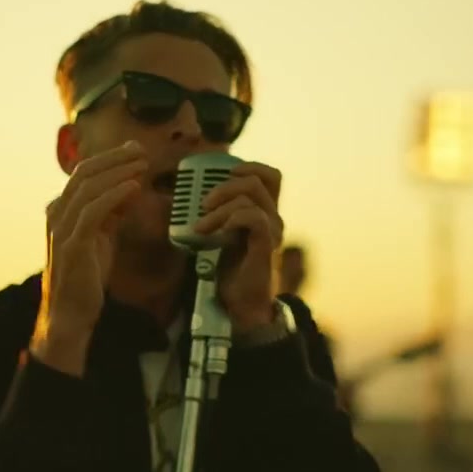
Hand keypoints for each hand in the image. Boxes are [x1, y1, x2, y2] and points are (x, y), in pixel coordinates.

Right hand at [34, 141, 147, 374]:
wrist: (70, 313)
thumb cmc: (86, 276)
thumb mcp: (100, 236)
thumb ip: (111, 212)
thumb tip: (130, 189)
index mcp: (60, 210)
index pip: (83, 173)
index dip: (109, 158)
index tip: (134, 151)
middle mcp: (56, 214)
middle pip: (84, 173)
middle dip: (115, 159)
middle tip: (141, 151)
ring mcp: (61, 229)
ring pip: (88, 188)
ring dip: (118, 172)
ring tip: (142, 165)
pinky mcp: (72, 245)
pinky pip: (93, 212)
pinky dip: (114, 195)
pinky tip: (134, 187)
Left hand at [192, 161, 284, 332]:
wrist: (242, 305)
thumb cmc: (232, 271)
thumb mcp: (224, 235)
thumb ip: (221, 214)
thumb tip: (198, 195)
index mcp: (266, 212)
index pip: (271, 175)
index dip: (249, 166)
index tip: (224, 176)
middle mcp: (274, 218)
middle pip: (257, 180)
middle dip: (225, 187)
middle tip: (204, 205)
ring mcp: (273, 231)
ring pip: (251, 197)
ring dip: (220, 208)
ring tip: (202, 227)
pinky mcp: (267, 245)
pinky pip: (254, 217)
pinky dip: (232, 219)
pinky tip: (219, 233)